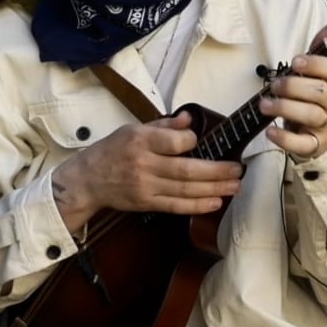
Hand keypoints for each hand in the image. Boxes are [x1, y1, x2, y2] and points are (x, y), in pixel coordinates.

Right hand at [50, 112, 242, 230]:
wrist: (89, 180)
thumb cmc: (113, 151)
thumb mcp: (133, 129)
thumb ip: (164, 126)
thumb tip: (190, 119)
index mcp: (140, 141)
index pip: (173, 142)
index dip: (191, 141)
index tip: (201, 140)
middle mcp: (143, 165)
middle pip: (186, 170)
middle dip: (216, 171)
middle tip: (237, 169)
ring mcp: (146, 187)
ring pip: (185, 190)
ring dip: (214, 189)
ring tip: (235, 185)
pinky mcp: (147, 204)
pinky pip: (177, 206)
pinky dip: (198, 205)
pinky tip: (216, 202)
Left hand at [260, 21, 326, 159]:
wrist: (320, 133)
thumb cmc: (315, 98)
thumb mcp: (319, 74)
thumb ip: (322, 50)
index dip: (318, 64)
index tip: (296, 61)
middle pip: (321, 93)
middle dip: (293, 86)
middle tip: (274, 85)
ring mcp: (326, 126)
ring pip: (311, 115)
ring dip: (284, 108)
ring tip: (264, 104)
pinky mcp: (314, 144)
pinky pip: (303, 144)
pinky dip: (285, 138)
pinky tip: (270, 130)